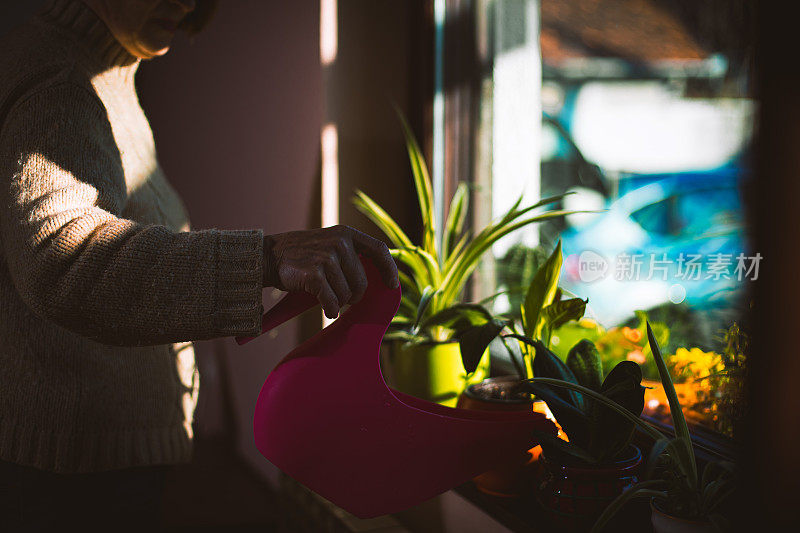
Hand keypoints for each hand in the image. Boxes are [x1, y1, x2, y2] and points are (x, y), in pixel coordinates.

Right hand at [263, 225, 398, 318]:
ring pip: (347, 295)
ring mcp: (327, 258)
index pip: (379, 249)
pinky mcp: (315, 274)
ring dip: (338, 301)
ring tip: (324, 294)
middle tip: (340, 295)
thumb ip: (352, 255)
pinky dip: (330, 309)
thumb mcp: (330, 244)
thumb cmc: (303, 255)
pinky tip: (325, 308)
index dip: (389, 269)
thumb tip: (378, 278)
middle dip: (354, 295)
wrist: (269, 256)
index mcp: (346, 234)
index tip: (392, 285)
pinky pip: (332, 302)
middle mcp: (339, 243)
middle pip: (362, 282)